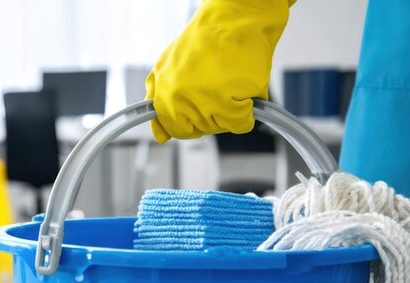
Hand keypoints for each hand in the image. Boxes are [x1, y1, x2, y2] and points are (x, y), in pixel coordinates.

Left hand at [145, 0, 291, 142]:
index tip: (201, 109)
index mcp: (164, 93)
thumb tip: (160, 135)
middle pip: (201, 129)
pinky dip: (250, 110)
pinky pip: (242, 123)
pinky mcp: (231, 101)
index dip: (191, 121)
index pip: (173, 129)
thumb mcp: (168, 65)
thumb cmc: (206, 39)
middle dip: (214, 114)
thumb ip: (159, 99)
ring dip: (232, 110)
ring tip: (230, 81)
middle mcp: (180, 100)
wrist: (236, 19)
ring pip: (222, 127)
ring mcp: (205, 102)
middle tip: (219, 87)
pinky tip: (244, 87)